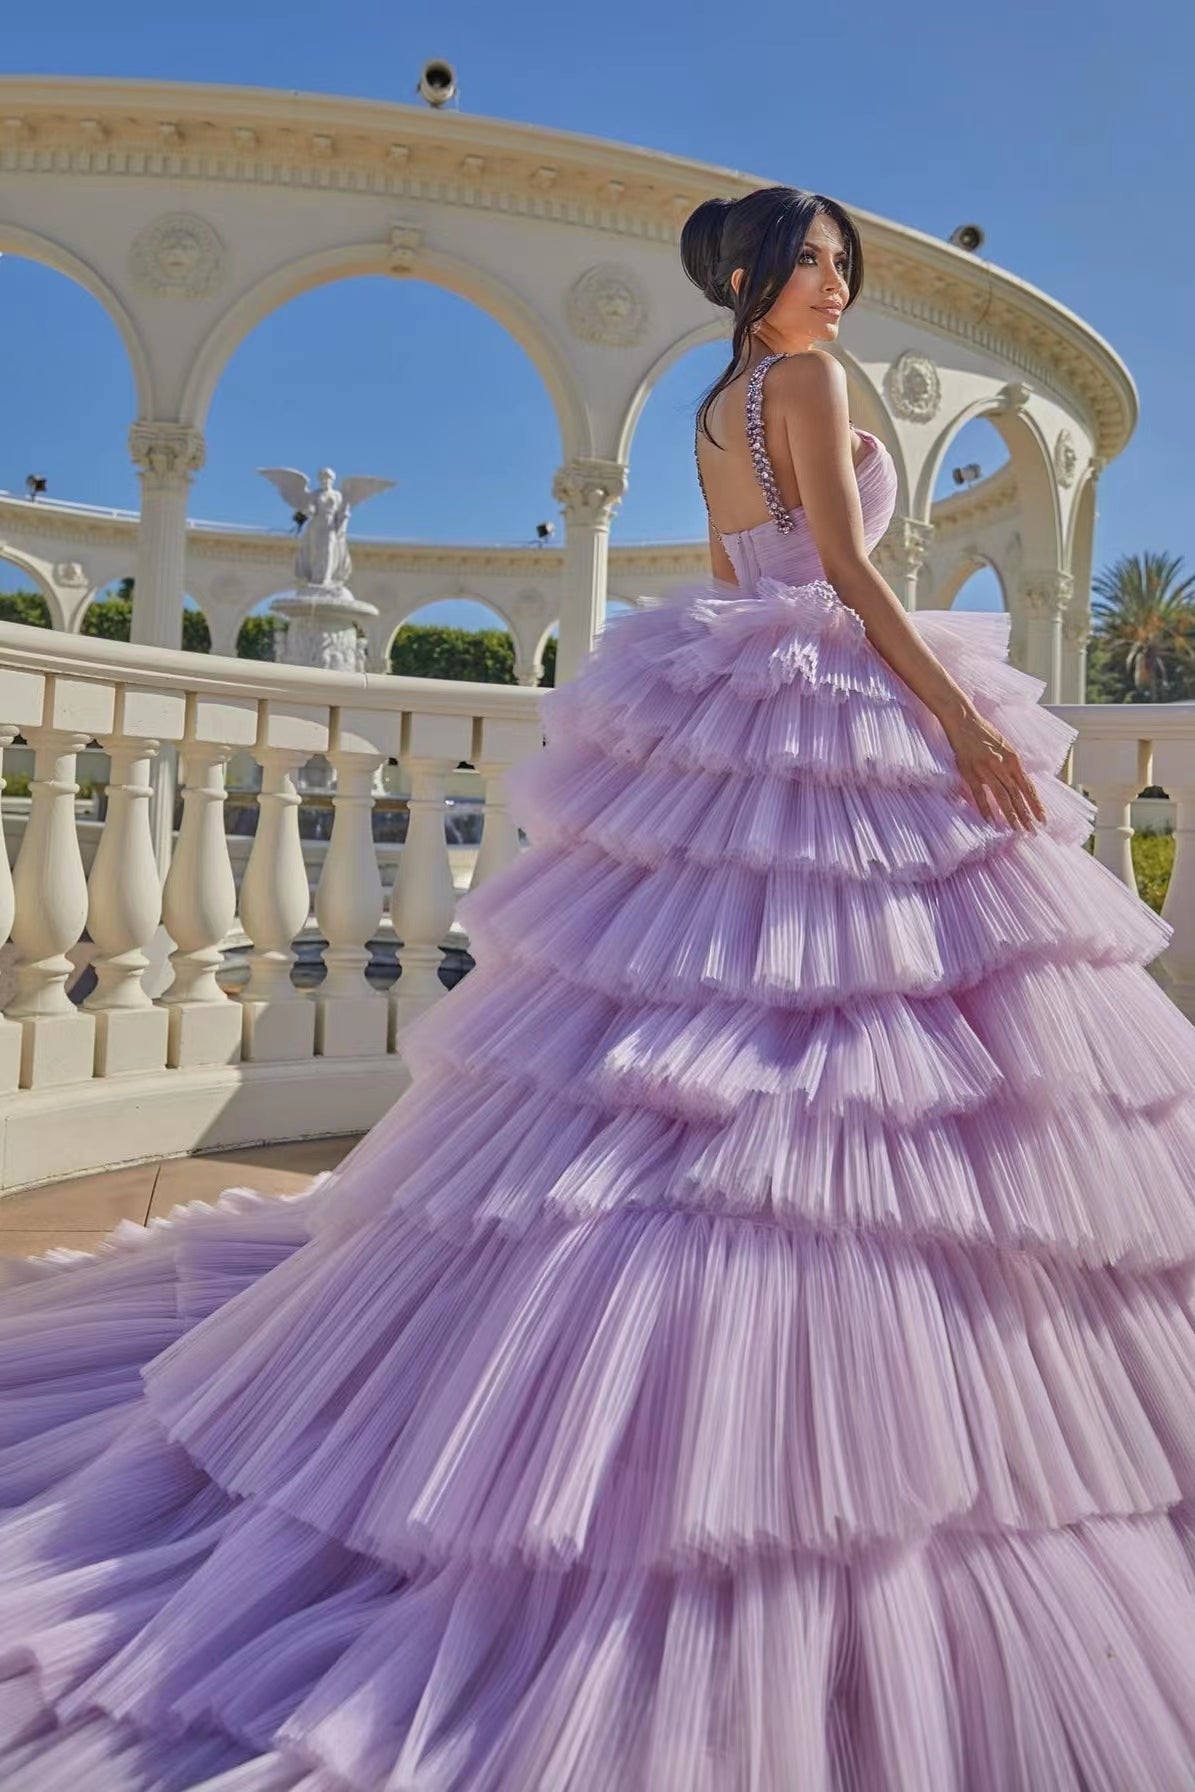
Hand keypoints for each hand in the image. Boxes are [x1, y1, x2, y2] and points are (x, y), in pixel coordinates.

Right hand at [942, 704, 1045, 831]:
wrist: (964, 720)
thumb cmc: (984, 733)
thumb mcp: (1004, 747)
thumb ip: (1012, 766)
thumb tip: (1020, 785)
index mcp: (1013, 759)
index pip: (1028, 786)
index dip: (1036, 804)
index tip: (1042, 819)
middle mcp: (1002, 765)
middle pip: (1017, 795)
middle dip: (1026, 814)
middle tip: (1033, 831)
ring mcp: (985, 769)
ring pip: (1001, 796)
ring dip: (1010, 814)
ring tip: (1016, 829)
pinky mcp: (970, 772)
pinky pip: (979, 794)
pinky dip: (985, 808)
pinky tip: (991, 821)